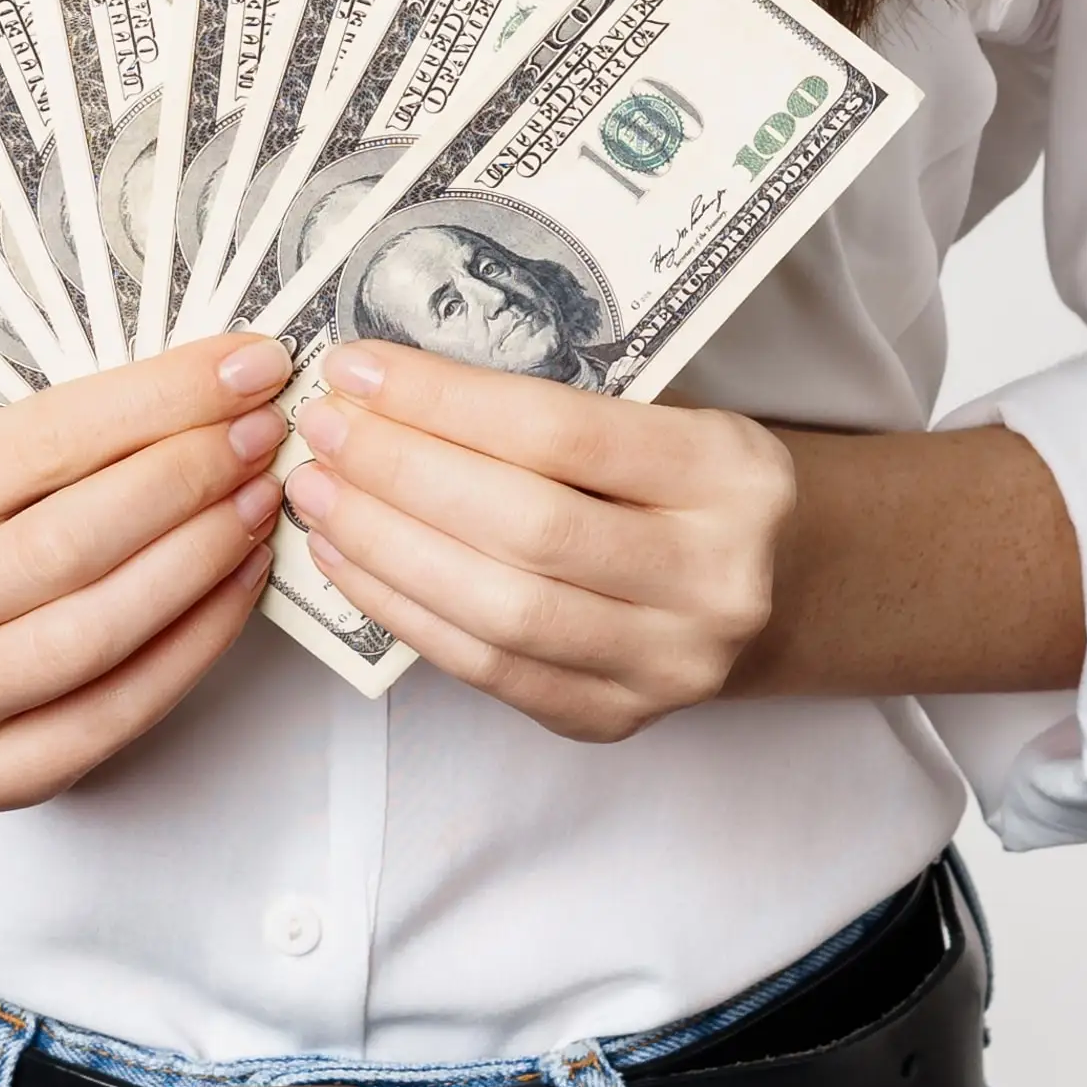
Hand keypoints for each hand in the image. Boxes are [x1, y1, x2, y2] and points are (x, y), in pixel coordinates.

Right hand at [0, 337, 296, 808]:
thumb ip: (64, 444)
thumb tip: (214, 393)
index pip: (41, 441)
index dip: (159, 401)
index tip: (247, 367)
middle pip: (72, 540)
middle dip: (188, 479)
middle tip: (264, 437)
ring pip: (98, 632)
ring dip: (201, 560)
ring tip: (260, 505)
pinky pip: (117, 712)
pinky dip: (195, 644)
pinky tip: (239, 586)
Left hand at [271, 343, 800, 743]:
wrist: (770, 586)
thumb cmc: (682, 484)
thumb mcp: (662, 418)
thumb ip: (550, 407)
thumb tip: (385, 382)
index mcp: (732, 476)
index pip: (562, 433)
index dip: (444, 400)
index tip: (356, 368)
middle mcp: (716, 579)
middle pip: (525, 526)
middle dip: (401, 472)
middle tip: (322, 430)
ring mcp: (670, 664)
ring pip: (499, 609)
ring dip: (384, 546)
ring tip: (317, 494)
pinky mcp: (614, 718)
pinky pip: (486, 669)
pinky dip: (402, 611)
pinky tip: (347, 560)